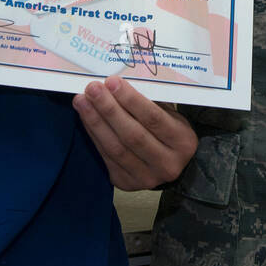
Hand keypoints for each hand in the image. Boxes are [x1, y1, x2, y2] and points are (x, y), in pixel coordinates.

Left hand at [72, 76, 197, 189]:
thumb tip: (118, 83)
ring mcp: (146, 177)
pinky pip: (106, 157)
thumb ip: (150, 102)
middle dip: (109, 109)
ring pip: (116, 148)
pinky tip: (86, 117)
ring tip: (82, 101)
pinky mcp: (126, 183)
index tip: (112, 82)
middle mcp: (167, 164)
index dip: (131, 100)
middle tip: (92, 89)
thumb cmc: (169, 132)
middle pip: (132, 135)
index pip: (154, 118)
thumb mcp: (171, 116)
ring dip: (95, 122)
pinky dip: (94, 135)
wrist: (173, 166)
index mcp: (182, 142)